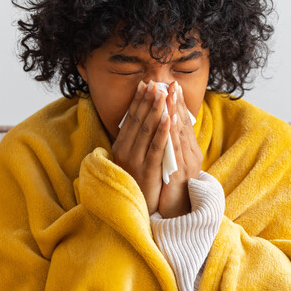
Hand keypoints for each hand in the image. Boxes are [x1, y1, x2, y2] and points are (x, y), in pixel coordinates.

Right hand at [111, 80, 170, 214]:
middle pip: (138, 120)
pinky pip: (156, 147)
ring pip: (147, 130)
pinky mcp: (147, 169)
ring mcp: (135, 160)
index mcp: (120, 146)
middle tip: (156, 83)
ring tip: (163, 93)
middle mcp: (125, 151)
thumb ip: (134, 141)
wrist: (137, 207)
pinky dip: (163, 131)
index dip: (138, 101)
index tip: (145, 85)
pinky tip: (169, 118)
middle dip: (148, 100)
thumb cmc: (137, 181)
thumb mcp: (131, 159)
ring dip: (156, 110)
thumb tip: (141, 119)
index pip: (131, 118)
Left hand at [158, 81, 202, 217]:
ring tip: (168, 94)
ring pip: (179, 134)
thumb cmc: (172, 189)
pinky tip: (167, 119)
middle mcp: (190, 155)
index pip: (182, 123)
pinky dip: (170, 133)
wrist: (179, 214)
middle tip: (171, 83)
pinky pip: (173, 150)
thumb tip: (166, 128)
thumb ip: (171, 147)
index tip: (172, 86)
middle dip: (176, 103)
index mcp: (189, 151)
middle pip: (182, 125)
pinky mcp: (178, 173)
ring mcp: (185, 164)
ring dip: (173, 112)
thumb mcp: (172, 164)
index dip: (177, 104)